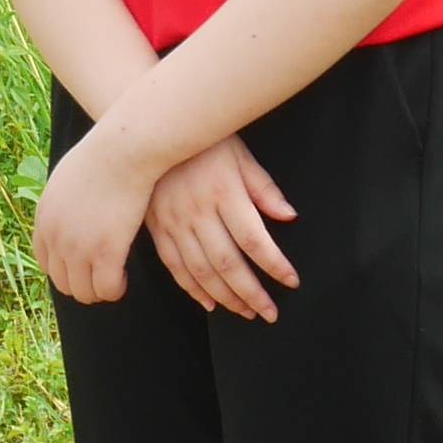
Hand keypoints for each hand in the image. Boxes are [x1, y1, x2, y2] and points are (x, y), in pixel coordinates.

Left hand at [31, 127, 156, 306]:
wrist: (121, 150)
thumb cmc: (102, 156)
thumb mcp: (65, 179)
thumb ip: (60, 203)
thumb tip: (70, 215)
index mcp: (44, 219)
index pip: (45, 263)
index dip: (65, 269)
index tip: (83, 266)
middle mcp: (55, 237)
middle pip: (62, 283)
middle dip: (82, 283)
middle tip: (102, 274)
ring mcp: (79, 248)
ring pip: (84, 292)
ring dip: (99, 289)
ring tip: (114, 275)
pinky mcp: (106, 253)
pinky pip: (107, 290)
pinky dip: (115, 288)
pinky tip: (123, 274)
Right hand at [145, 136, 299, 321]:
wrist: (151, 129)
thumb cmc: (202, 140)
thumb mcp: (239, 154)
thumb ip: (263, 187)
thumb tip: (288, 216)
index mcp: (223, 192)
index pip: (254, 240)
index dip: (275, 265)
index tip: (291, 280)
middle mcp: (197, 211)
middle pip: (228, 263)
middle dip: (252, 294)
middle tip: (269, 313)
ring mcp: (174, 222)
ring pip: (201, 271)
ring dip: (226, 297)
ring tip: (246, 312)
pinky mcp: (156, 227)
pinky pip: (174, 265)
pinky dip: (192, 288)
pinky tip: (209, 302)